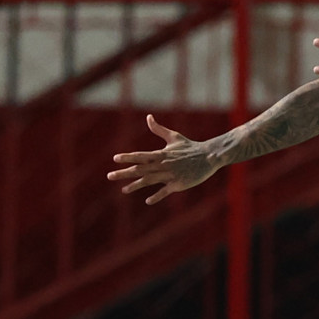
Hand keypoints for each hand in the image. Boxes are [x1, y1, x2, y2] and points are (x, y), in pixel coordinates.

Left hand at [107, 114, 228, 204]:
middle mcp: (162, 164)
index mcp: (160, 154)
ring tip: (123, 190)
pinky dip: (157, 196)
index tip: (115, 159)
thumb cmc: (190, 147)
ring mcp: (170, 175)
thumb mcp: (173, 137)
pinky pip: (165, 191)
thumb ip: (158, 129)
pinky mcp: (178, 184)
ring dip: (135, 185)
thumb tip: (148, 117)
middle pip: (140, 169)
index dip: (128, 157)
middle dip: (124, 172)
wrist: (208, 157)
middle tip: (109, 176)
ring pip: (149, 181)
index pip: (140, 155)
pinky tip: (148, 201)